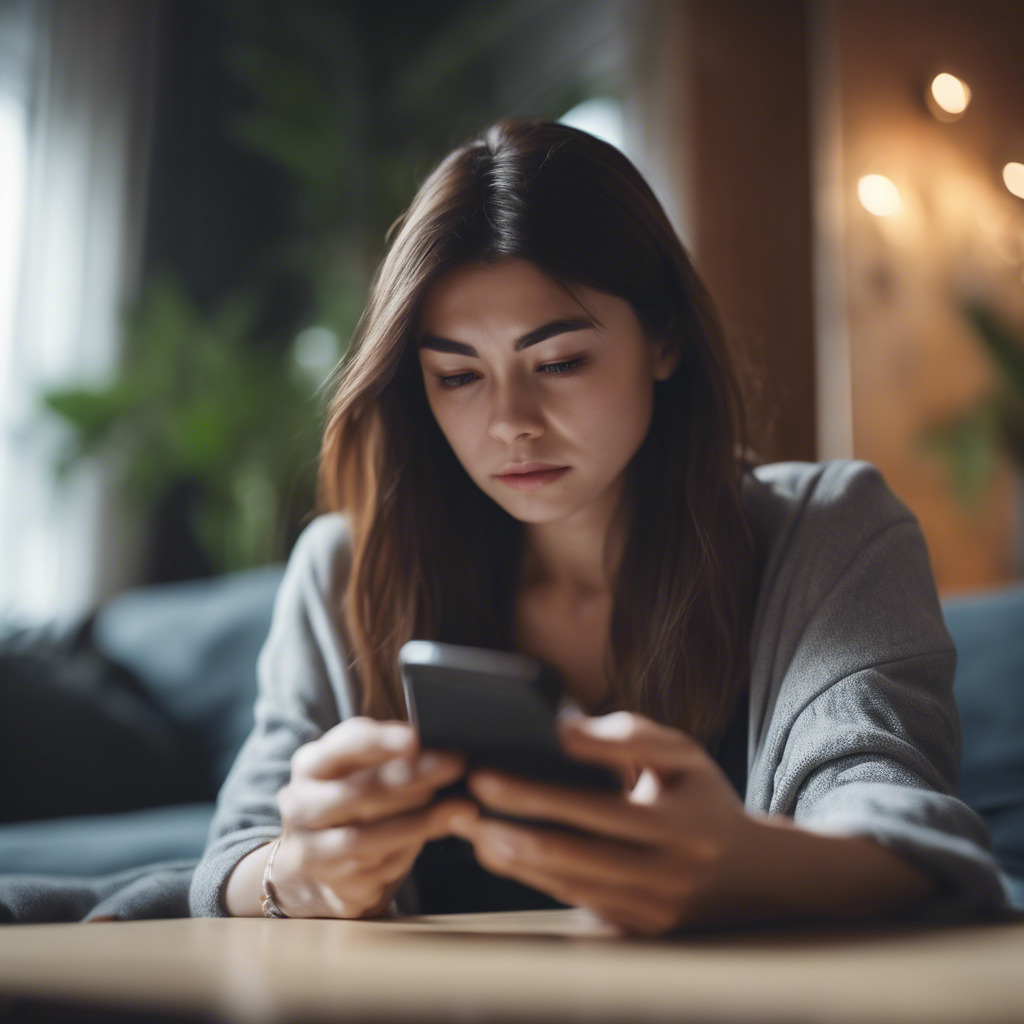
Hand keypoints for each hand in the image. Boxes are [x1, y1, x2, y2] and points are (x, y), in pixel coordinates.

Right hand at [272, 716, 478, 918]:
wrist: (311, 862)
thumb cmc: (350, 800)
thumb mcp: (357, 769)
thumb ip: (389, 755)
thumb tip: (440, 749)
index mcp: (312, 765)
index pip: (342, 746)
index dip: (378, 742)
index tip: (414, 739)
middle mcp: (302, 806)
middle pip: (357, 793)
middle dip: (410, 778)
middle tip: (454, 765)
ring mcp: (311, 850)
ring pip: (364, 839)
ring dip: (417, 822)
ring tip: (460, 808)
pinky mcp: (331, 886)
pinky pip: (373, 871)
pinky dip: (408, 853)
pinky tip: (435, 837)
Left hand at [449, 711, 754, 934]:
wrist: (751, 877)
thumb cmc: (706, 801)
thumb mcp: (683, 756)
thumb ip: (629, 736)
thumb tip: (565, 733)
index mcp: (681, 825)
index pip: (596, 808)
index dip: (536, 794)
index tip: (486, 775)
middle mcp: (668, 874)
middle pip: (572, 854)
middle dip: (509, 830)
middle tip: (462, 807)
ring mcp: (652, 911)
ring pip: (568, 885)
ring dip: (512, 859)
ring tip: (470, 829)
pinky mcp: (638, 931)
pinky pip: (576, 903)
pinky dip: (534, 878)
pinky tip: (502, 854)